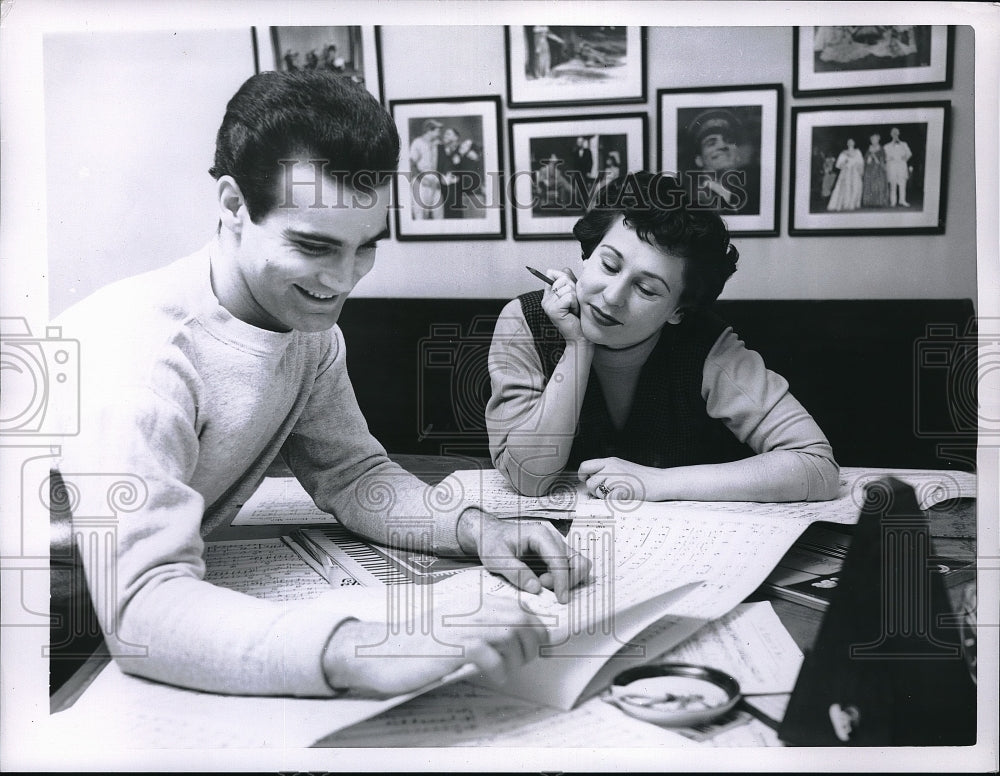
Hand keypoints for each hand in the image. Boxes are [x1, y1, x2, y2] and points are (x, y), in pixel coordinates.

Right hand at [322, 597, 547, 695]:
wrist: (382, 651)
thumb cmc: (420, 643)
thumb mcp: (454, 626)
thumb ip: (482, 624)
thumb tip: (519, 635)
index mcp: (473, 602)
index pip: (519, 608)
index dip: (537, 627)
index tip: (541, 644)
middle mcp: (471, 609)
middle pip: (522, 620)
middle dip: (532, 643)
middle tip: (525, 660)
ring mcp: (462, 626)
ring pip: (512, 636)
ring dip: (517, 658)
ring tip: (507, 670)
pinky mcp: (454, 647)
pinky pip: (492, 658)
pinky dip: (499, 671)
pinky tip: (492, 676)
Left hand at [457, 508, 589, 603]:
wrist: (490, 535)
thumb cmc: (493, 543)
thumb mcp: (497, 559)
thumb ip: (516, 573)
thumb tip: (536, 588)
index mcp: (540, 535)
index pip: (560, 559)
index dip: (562, 581)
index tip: (560, 599)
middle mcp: (553, 539)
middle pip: (576, 562)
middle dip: (565, 580)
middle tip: (541, 585)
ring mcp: (556, 547)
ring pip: (577, 565)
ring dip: (566, 580)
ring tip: (541, 582)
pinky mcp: (555, 556)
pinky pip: (569, 569)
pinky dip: (563, 580)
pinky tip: (544, 582)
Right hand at [539, 267, 586, 343]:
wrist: (580, 335)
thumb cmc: (578, 317)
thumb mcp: (574, 296)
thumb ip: (569, 282)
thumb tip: (565, 268)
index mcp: (548, 295)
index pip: (551, 273)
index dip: (564, 277)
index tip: (570, 289)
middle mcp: (546, 299)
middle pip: (562, 278)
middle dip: (573, 289)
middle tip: (573, 303)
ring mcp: (548, 305)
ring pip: (567, 288)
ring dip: (575, 298)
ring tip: (573, 308)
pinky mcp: (554, 310)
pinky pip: (569, 297)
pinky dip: (575, 303)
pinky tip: (573, 312)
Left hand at [578, 457, 656, 500]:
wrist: (660, 481)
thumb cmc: (643, 477)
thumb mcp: (622, 467)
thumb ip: (607, 470)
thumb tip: (591, 479)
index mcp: (610, 461)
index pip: (585, 466)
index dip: (582, 475)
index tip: (586, 480)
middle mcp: (611, 467)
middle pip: (590, 482)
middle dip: (595, 490)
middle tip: (605, 492)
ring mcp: (617, 478)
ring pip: (598, 491)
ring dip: (603, 496)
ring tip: (616, 494)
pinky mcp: (623, 489)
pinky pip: (608, 499)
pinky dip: (612, 501)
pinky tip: (621, 498)